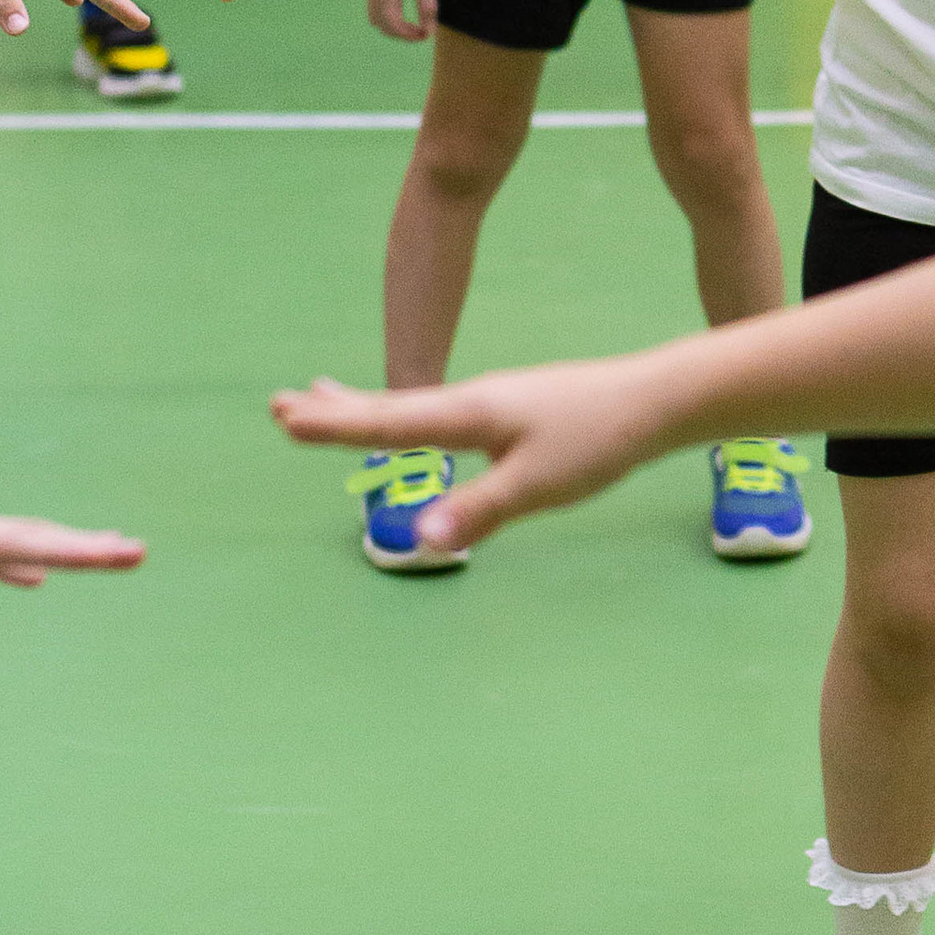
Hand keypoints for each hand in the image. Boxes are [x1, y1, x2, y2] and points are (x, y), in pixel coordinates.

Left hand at [0, 456, 144, 595]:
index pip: (18, 544)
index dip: (73, 550)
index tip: (122, 552)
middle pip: (31, 538)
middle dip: (86, 547)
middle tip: (139, 552)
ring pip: (15, 545)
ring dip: (63, 550)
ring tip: (109, 553)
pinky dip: (17, 565)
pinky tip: (32, 577)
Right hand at [273, 358, 674, 552]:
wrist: (654, 402)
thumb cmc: (597, 439)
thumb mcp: (538, 485)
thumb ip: (480, 510)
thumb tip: (420, 538)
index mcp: (470, 412)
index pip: (390, 421)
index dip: (336, 424)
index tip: (286, 416)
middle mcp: (473, 399)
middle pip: (391, 406)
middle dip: (336, 408)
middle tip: (280, 404)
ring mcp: (492, 402)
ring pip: (414, 406)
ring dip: (364, 404)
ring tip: (323, 396)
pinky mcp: (511, 410)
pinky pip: (439, 410)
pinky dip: (405, 410)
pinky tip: (414, 421)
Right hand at [367, 0, 437, 41]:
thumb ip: (427, 5)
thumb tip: (429, 30)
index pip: (394, 26)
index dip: (410, 35)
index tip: (426, 35)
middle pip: (381, 26)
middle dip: (400, 34)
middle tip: (421, 32)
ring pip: (376, 17)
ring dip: (392, 25)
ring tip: (413, 23)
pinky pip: (376, 6)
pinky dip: (388, 14)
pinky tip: (404, 7)